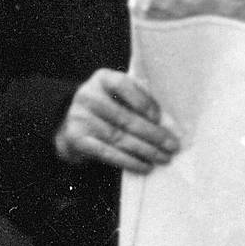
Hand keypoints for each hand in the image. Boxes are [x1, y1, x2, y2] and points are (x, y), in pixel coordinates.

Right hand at [54, 69, 178, 172]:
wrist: (71, 124)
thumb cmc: (108, 109)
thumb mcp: (119, 96)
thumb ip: (139, 100)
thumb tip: (168, 123)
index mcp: (102, 79)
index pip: (123, 85)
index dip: (143, 102)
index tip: (158, 118)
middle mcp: (88, 96)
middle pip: (125, 117)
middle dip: (153, 134)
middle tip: (172, 146)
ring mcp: (79, 118)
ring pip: (119, 137)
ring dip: (146, 151)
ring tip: (164, 158)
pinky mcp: (76, 139)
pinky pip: (107, 153)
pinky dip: (129, 161)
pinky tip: (145, 166)